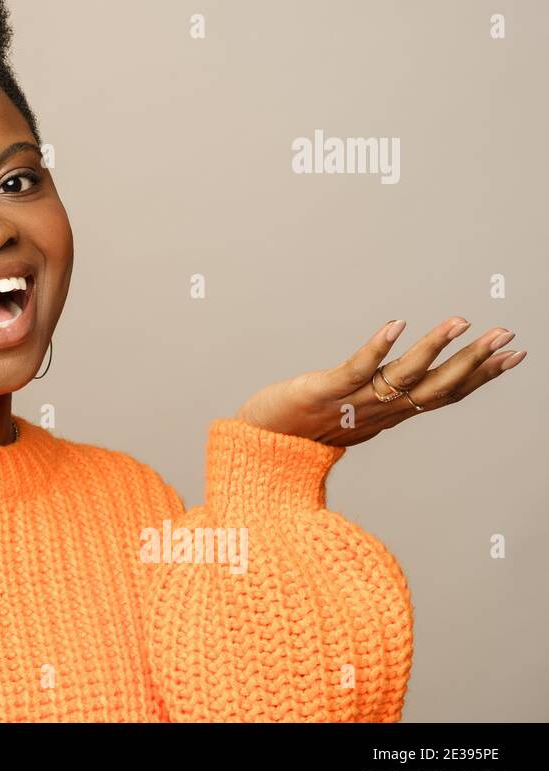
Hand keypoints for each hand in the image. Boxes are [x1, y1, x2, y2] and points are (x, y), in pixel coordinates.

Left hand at [234, 317, 526, 446]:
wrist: (257, 448)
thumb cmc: (300, 429)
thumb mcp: (351, 416)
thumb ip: (377, 401)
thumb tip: (402, 391)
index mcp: (388, 414)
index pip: (444, 394)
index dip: (480, 376)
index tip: (513, 355)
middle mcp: (378, 410)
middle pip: (436, 386)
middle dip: (474, 361)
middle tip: (507, 335)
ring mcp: (352, 401)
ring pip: (403, 375)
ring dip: (434, 348)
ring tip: (460, 321)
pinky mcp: (324, 391)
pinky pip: (356, 368)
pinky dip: (378, 347)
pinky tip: (396, 324)